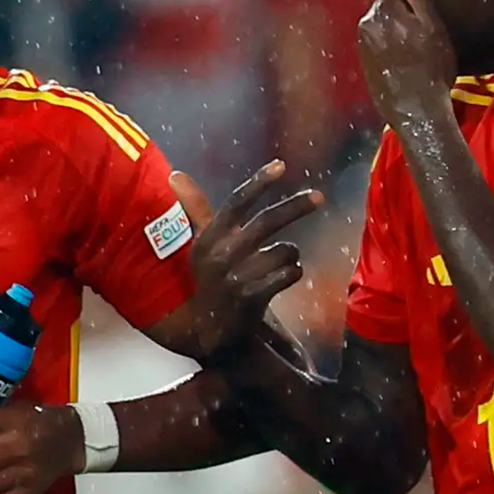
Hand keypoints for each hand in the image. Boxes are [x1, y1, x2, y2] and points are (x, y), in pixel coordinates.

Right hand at [170, 161, 322, 360]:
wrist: (210, 328)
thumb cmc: (210, 278)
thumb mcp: (202, 244)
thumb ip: (196, 209)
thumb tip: (175, 174)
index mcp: (209, 237)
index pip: (237, 203)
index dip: (259, 183)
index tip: (281, 166)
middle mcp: (221, 255)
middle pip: (268, 222)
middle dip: (296, 206)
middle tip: (319, 196)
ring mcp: (236, 277)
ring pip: (285, 250)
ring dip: (290, 255)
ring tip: (279, 263)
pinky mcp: (252, 297)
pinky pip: (289, 274)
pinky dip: (292, 273)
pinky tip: (281, 279)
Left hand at [358, 0, 457, 125]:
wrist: (417, 111)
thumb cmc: (432, 68)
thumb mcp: (433, 27)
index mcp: (383, 12)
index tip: (421, 1)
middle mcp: (366, 24)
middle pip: (382, 2)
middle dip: (400, 7)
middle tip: (423, 26)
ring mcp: (363, 45)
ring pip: (380, 22)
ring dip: (395, 26)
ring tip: (416, 46)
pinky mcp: (364, 62)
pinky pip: (376, 42)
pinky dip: (389, 44)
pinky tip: (405, 60)